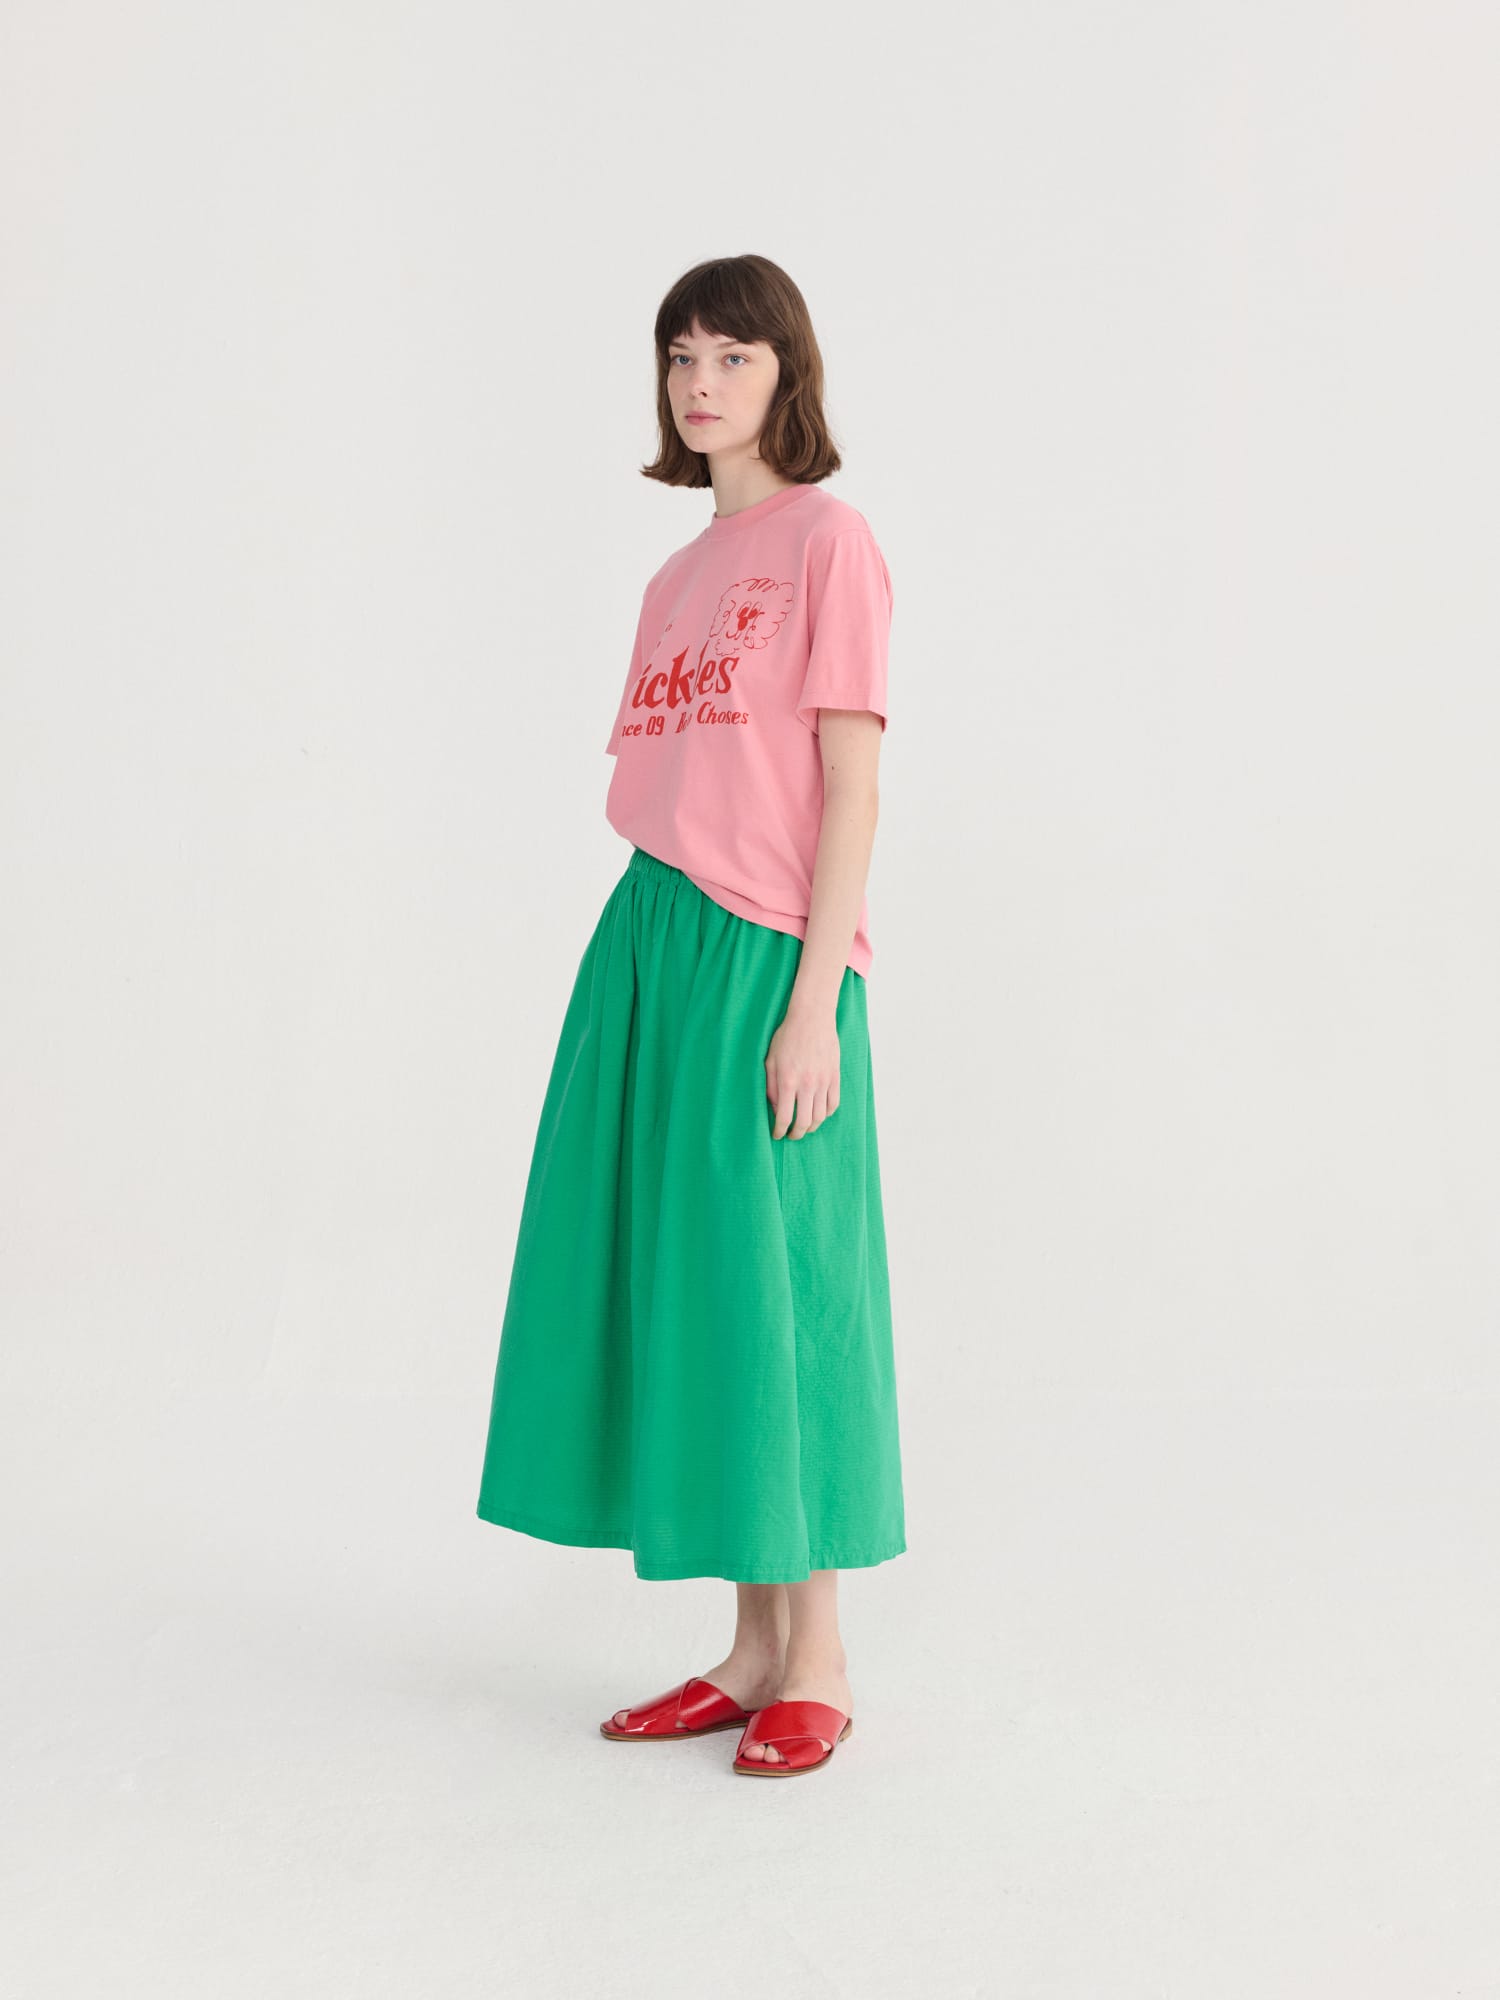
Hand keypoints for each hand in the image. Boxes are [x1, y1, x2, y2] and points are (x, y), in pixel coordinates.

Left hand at [765, 1004, 839, 1139]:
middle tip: (791, 1134)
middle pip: (805, 1122)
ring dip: (812, 1127)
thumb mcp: (770, 1060)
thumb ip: (771, 1087)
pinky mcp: (835, 1077)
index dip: (780, 1131)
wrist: (812, 1019)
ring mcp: (823, 1082)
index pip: (784, 1117)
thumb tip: (775, 1108)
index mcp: (788, 1081)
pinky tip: (819, 1113)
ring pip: (821, 1116)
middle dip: (796, 1133)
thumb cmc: (787, 1037)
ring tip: (805, 1127)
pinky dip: (826, 1114)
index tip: (777, 1134)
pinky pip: (834, 1103)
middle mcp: (807, 1085)